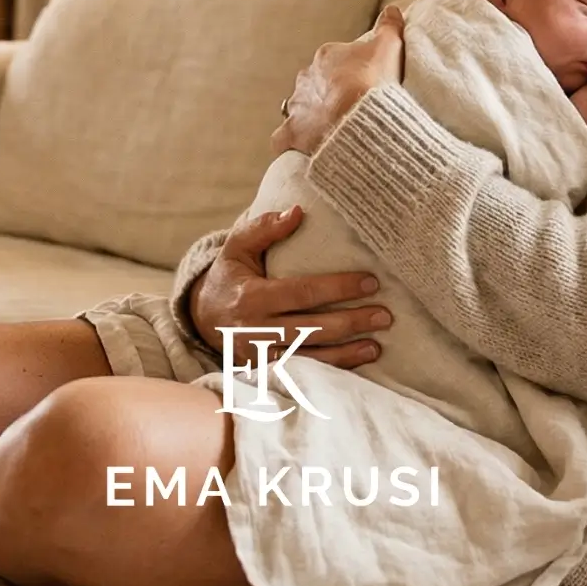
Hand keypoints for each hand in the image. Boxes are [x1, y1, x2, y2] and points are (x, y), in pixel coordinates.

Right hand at [188, 206, 389, 367]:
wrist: (201, 318)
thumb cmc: (229, 277)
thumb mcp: (238, 248)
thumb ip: (264, 228)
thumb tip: (297, 212)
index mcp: (252, 297)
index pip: (302, 292)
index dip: (338, 287)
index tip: (370, 282)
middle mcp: (255, 330)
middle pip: (312, 328)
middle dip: (351, 322)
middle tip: (385, 315)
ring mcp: (259, 356)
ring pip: (309, 357)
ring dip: (347, 354)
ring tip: (377, 345)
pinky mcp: (263, 373)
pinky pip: (301, 373)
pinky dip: (330, 371)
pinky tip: (355, 364)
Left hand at [272, 4, 406, 156]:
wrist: (359, 117)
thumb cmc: (374, 80)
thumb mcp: (389, 46)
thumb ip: (390, 27)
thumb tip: (393, 9)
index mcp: (326, 57)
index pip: (335, 61)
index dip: (350, 73)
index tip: (364, 85)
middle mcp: (306, 79)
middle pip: (316, 84)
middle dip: (328, 95)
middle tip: (351, 109)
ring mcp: (297, 106)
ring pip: (300, 109)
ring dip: (311, 118)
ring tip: (333, 131)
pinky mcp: (292, 133)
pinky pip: (284, 138)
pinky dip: (291, 143)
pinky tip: (304, 149)